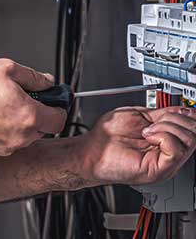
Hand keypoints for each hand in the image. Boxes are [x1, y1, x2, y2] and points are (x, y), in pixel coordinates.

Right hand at [0, 58, 66, 155]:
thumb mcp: (4, 68)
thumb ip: (32, 76)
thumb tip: (47, 80)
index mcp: (29, 115)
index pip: (60, 119)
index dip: (58, 106)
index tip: (52, 99)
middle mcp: (21, 136)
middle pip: (43, 128)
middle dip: (38, 112)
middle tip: (22, 95)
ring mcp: (7, 146)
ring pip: (25, 135)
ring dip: (21, 121)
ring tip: (1, 102)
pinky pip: (9, 140)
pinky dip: (5, 128)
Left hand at [81, 106, 195, 185]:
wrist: (93, 149)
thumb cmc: (109, 135)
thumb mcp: (140, 116)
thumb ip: (162, 114)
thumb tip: (182, 109)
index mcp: (166, 139)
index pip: (191, 127)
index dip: (186, 113)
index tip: (178, 109)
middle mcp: (170, 152)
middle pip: (194, 133)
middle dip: (176, 118)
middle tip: (155, 121)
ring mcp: (167, 162)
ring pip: (188, 140)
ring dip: (166, 126)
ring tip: (148, 130)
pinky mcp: (161, 169)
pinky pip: (176, 149)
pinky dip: (163, 136)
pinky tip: (148, 136)